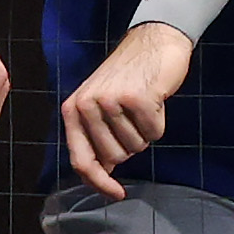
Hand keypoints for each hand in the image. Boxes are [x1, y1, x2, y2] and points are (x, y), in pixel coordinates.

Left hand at [59, 23, 195, 195]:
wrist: (153, 39)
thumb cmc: (128, 76)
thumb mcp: (101, 105)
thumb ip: (95, 137)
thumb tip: (101, 174)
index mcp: (73, 109)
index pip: (81, 160)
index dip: (98, 183)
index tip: (116, 195)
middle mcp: (87, 105)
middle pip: (115, 157)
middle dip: (129, 145)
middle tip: (133, 117)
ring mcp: (111, 101)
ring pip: (136, 147)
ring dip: (145, 131)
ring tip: (142, 104)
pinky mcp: (137, 98)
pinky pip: (155, 132)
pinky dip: (160, 121)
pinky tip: (155, 99)